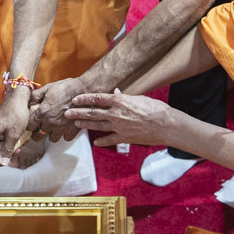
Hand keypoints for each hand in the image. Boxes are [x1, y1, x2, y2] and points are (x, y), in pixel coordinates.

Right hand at [0, 87, 33, 164]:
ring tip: (18, 148)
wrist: (18, 97)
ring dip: (7, 149)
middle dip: (0, 157)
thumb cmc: (16, 113)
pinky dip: (9, 142)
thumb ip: (7, 149)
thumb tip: (2, 162)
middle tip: (11, 158)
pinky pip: (2, 138)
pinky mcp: (1, 126)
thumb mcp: (14, 134)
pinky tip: (19, 140)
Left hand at [31, 77, 87, 139]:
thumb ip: (35, 96)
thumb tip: (29, 102)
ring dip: (52, 133)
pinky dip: (65, 133)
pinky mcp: (72, 130)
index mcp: (42, 113)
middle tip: (41, 125)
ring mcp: (62, 128)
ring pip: (52, 138)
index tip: (32, 121)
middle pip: (38, 136)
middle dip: (37, 132)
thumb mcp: (47, 88)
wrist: (84, 90)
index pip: (29, 126)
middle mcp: (50, 123)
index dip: (29, 124)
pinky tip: (64, 126)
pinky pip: (66, 138)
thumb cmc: (66, 88)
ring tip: (54, 125)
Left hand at [64, 91, 178, 147]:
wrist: (166, 125)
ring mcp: (119, 127)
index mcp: (120, 101)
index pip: (97, 98)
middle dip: (78, 112)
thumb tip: (115, 93)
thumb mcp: (139, 98)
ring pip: (97, 125)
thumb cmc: (155, 108)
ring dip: (85, 124)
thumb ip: (124, 97)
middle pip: (92, 112)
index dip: (84, 99)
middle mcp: (116, 114)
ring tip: (75, 123)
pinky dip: (102, 140)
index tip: (75, 99)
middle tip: (66, 113)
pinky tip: (95, 141)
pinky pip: (109, 139)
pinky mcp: (124, 138)